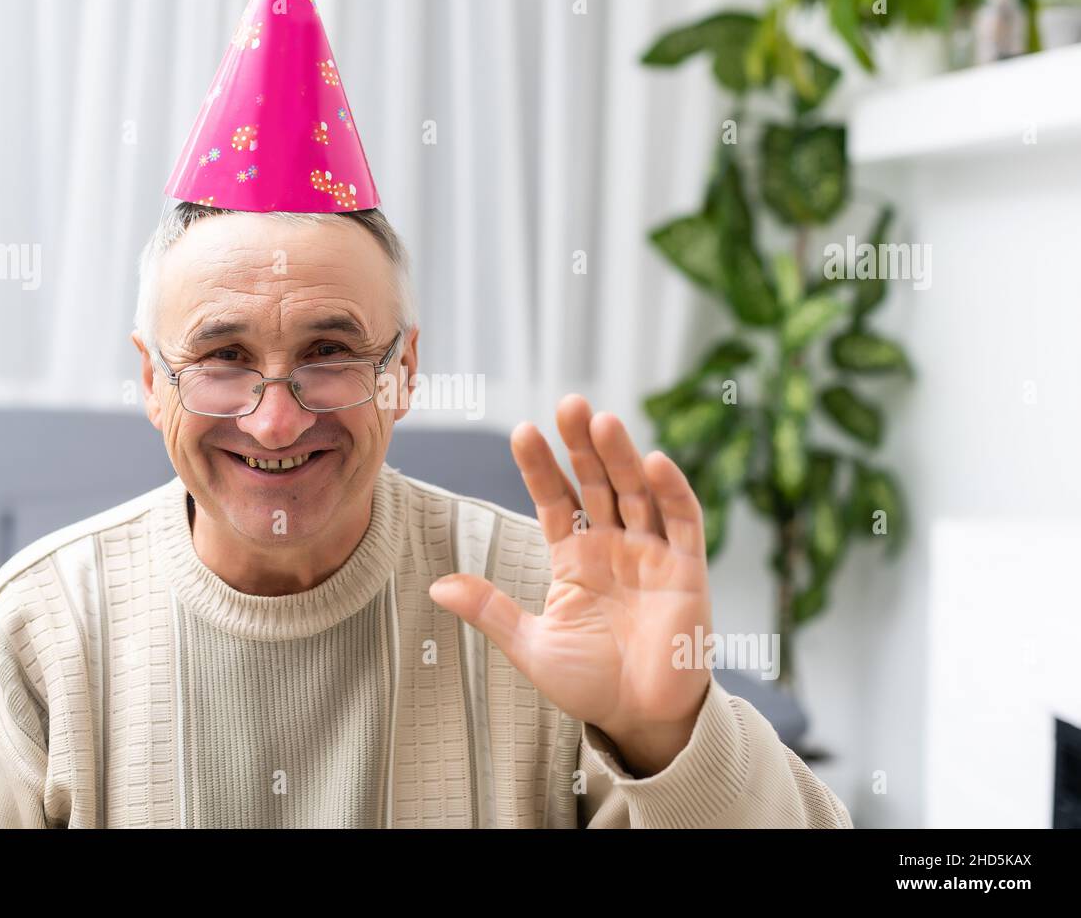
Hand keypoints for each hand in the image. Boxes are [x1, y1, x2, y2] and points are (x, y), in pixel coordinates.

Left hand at [428, 394, 712, 776]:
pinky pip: (682, 523)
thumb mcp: (531, 645)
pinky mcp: (686, 570)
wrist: (639, 719)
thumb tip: (436, 585)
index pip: (555, 499)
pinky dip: (671, 492)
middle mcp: (613, 545)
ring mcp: (650, 554)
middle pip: (597, 482)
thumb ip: (490, 610)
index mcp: (574, 557)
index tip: (522, 432)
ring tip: (602, 421)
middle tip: (567, 403)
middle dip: (581, 445)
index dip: (540, 467)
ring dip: (621, 456)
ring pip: (636, 492)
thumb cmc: (589, 683)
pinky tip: (654, 462)